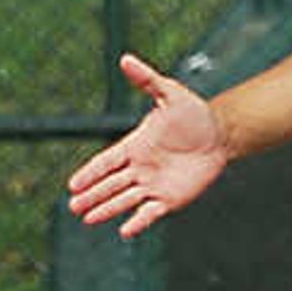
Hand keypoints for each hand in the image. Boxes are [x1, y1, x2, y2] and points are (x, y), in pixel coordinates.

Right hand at [66, 52, 231, 234]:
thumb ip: (147, 81)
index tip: (73, 184)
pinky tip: (125, 231)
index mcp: (134, 146)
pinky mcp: (170, 199)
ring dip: (106, 209)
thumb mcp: (170, 94)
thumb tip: (126, 59)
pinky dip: (138, 222)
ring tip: (86, 219)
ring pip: (124, 200)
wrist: (219, 134)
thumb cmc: (193, 113)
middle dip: (91, 195)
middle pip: (110, 185)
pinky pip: (150, 213)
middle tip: (72, 206)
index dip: (90, 173)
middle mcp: (139, 168)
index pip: (106, 162)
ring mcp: (153, 185)